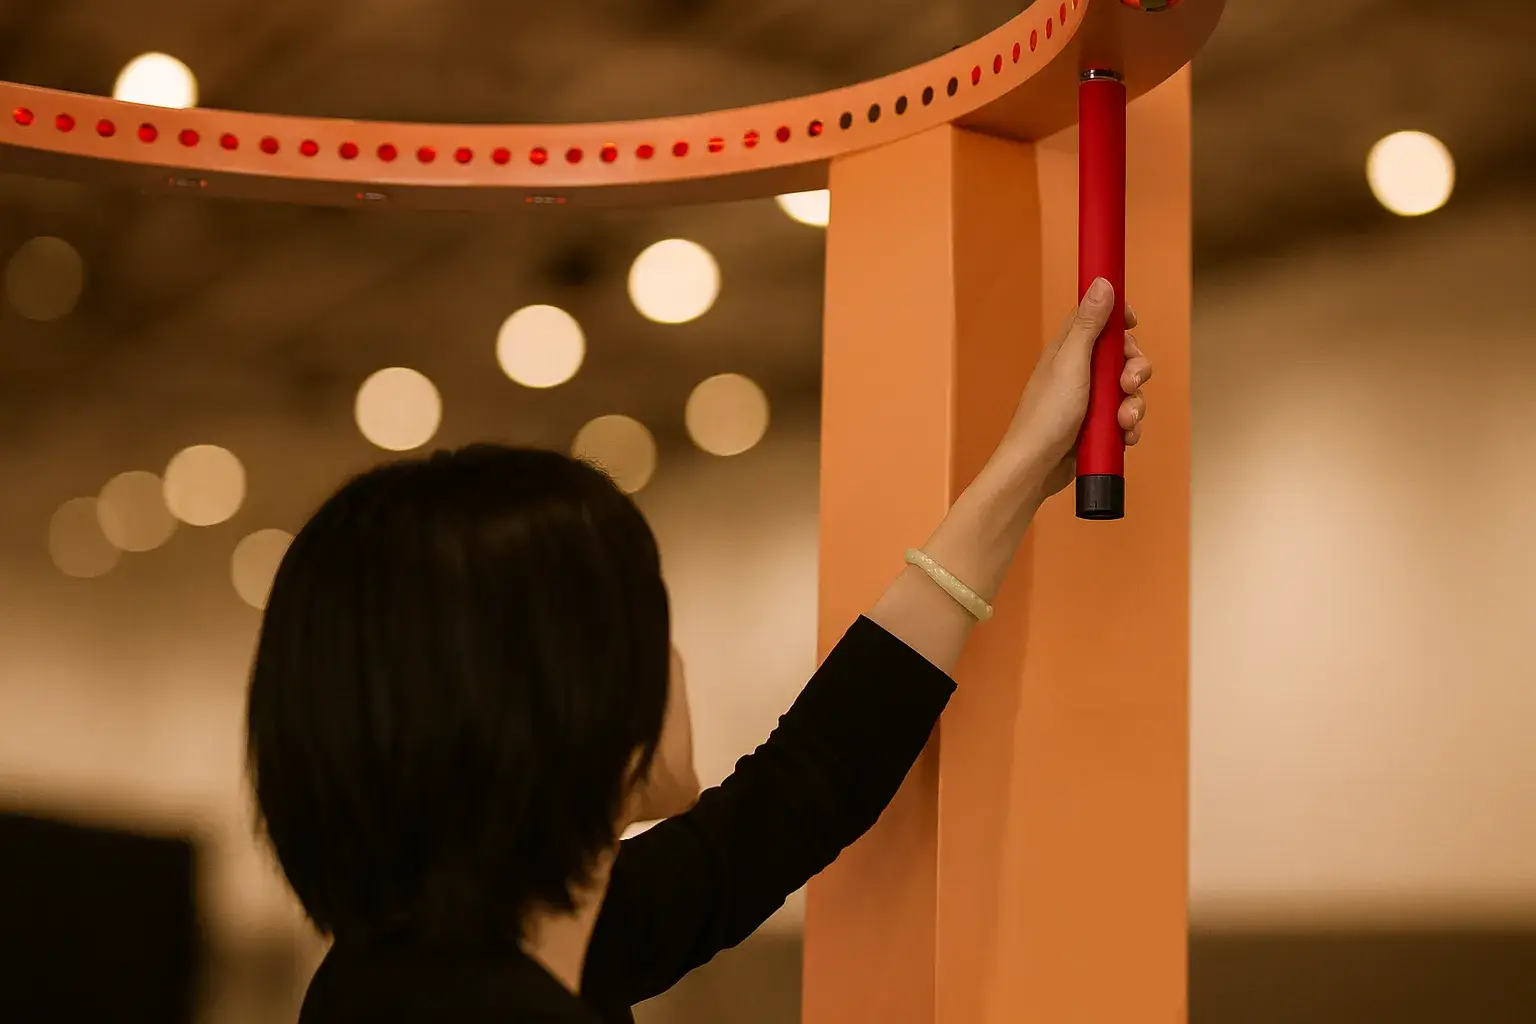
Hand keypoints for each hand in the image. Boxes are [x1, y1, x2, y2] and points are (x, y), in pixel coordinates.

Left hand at [995, 278, 1151, 499]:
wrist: (1036, 467)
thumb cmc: (1046, 415)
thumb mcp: (1070, 364)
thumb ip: (1089, 325)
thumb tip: (1102, 282)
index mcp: (1069, 350)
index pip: (1099, 319)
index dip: (1119, 318)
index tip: (1131, 323)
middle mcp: (1080, 370)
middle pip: (1122, 356)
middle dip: (1134, 370)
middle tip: (1127, 384)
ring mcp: (1089, 398)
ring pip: (1128, 390)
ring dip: (1134, 405)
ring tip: (1124, 422)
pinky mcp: (1096, 424)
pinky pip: (1124, 418)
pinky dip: (1129, 427)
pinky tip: (1125, 437)